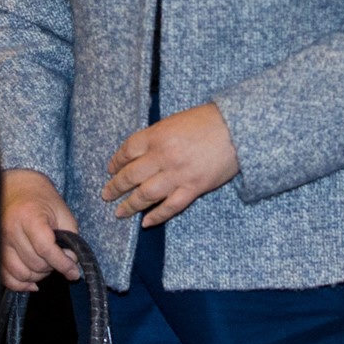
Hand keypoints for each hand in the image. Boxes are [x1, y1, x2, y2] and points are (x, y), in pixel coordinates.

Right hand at [1, 168, 79, 290]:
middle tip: (59, 259)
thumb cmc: (41, 198)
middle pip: (35, 263)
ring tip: (47, 265)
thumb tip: (70, 264)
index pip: (45, 248)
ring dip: (38, 276)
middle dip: (52, 267)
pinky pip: (5, 277)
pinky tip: (32, 281)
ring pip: (21, 274)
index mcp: (28, 216)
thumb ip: (70, 237)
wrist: (16, 188)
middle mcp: (10, 229)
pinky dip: (21, 284)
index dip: (62, 263)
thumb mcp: (62, 211)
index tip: (73, 271)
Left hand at [101, 102, 238, 227]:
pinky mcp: (193, 188)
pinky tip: (146, 223)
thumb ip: (157, 136)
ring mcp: (178, 174)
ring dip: (130, 206)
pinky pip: (170, 207)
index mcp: (158, 135)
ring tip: (120, 213)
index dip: (116, 162)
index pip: (128, 151)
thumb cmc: (208, 121)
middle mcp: (163, 156)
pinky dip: (156, 216)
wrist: (237, 130)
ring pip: (146, 194)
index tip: (110, 169)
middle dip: (115, 187)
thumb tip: (140, 152)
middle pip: (131, 175)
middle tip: (106, 194)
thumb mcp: (176, 121)